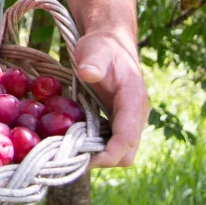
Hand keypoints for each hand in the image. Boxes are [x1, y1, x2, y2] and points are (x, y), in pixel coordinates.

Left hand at [74, 32, 147, 167]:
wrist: (111, 44)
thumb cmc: (103, 47)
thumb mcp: (95, 50)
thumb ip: (93, 62)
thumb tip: (87, 74)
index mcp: (134, 102)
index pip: (127, 138)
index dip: (109, 153)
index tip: (85, 159)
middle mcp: (136, 116)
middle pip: (126, 154)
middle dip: (102, 160)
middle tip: (70, 156)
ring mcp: (128, 121)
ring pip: (120, 152)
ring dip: (97, 156)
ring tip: (69, 151)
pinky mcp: (118, 122)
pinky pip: (111, 143)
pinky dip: (95, 148)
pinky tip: (73, 142)